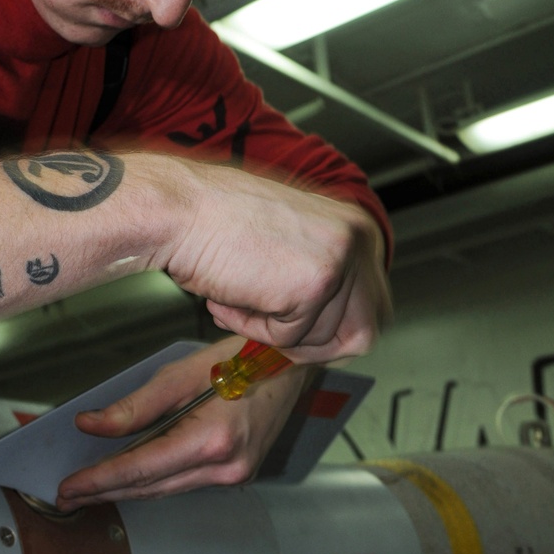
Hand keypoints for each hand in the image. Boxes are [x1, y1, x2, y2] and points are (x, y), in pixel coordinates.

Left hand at [55, 336, 310, 506]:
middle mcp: (227, 467)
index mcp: (214, 439)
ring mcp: (235, 474)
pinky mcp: (237, 473)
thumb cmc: (243, 358)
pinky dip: (155, 479)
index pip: (141, 468)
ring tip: (89, 487)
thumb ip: (136, 405)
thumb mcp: (182, 373)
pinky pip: (185, 482)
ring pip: (167, 489)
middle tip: (66, 494)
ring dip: (128, 489)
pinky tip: (131, 475)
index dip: (99, 480)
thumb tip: (91, 425)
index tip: (67, 488)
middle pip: (151, 486)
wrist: (290, 364)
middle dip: (106, 491)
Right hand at [159, 162, 390, 363]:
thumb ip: (321, 277)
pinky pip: (290, 339)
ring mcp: (341, 261)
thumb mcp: (291, 242)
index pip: (373, 305)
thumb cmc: (218, 221)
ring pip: (325, 341)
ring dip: (276, 334)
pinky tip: (232, 296)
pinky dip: (253, 330)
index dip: (333, 329)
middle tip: (276, 332)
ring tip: (243, 298)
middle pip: (364, 331)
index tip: (303, 331)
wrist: (181, 209)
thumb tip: (331, 326)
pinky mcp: (314, 284)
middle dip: (318, 345)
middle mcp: (359, 239)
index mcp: (357, 226)